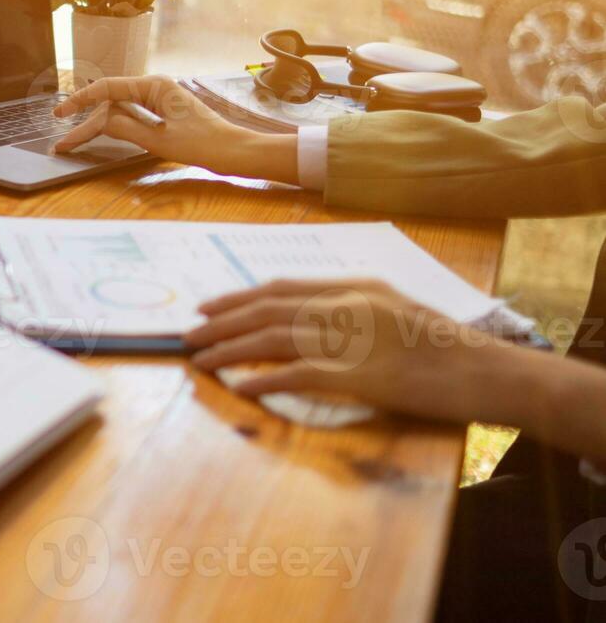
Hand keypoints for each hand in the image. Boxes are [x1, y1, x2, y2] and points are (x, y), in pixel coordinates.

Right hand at [51, 75, 299, 183]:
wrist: (236, 152)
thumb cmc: (204, 145)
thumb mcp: (159, 140)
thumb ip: (125, 128)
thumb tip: (98, 121)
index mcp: (154, 86)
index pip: (107, 89)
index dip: (79, 102)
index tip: (59, 116)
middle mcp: (154, 87)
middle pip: (110, 102)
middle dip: (85, 121)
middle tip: (63, 143)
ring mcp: (159, 99)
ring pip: (119, 110)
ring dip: (97, 125)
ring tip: (74, 142)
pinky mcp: (163, 112)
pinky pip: (131, 115)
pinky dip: (114, 126)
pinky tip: (99, 134)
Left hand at [183, 277, 522, 424]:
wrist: (486, 370)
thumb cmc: (446, 346)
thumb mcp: (395, 310)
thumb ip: (352, 308)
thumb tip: (310, 318)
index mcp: (353, 287)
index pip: (281, 288)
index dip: (239, 298)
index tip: (209, 307)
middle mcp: (343, 304)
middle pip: (266, 309)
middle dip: (221, 321)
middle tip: (188, 333)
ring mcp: (348, 338)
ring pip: (270, 337)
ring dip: (228, 348)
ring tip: (199, 359)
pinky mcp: (355, 374)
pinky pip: (295, 375)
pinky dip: (262, 378)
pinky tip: (239, 386)